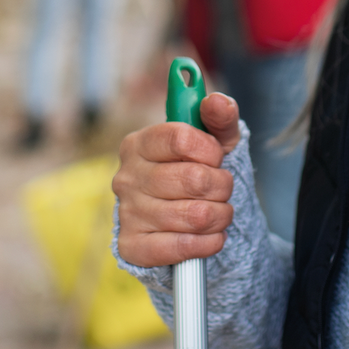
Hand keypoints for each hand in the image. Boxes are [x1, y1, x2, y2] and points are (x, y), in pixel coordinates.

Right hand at [114, 92, 239, 267]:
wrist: (184, 222)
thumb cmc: (199, 173)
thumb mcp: (215, 142)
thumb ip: (220, 117)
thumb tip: (218, 101)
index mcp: (139, 144)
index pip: (180, 139)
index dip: (210, 150)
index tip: (216, 157)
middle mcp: (126, 177)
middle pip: (193, 179)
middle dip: (222, 186)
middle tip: (223, 189)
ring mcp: (127, 213)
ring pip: (194, 216)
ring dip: (220, 216)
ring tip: (219, 212)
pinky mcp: (133, 247)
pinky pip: (181, 248)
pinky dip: (208, 243)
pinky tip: (211, 236)